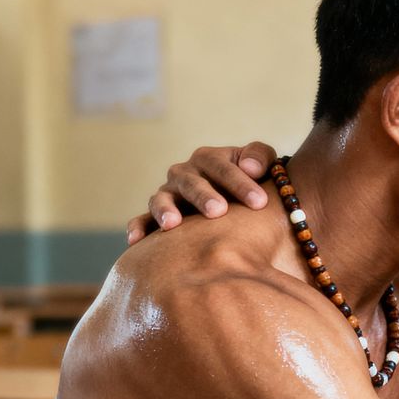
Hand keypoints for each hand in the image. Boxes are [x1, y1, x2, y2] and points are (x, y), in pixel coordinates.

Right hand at [125, 142, 280, 244]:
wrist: (237, 198)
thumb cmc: (253, 180)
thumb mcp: (262, 164)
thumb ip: (260, 157)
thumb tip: (252, 167)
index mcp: (209, 159)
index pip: (221, 167)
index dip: (240, 183)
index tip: (259, 202)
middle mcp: (184, 174)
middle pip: (191, 182)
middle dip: (204, 196)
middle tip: (218, 211)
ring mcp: (168, 194)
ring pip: (161, 199)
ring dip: (165, 210)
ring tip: (173, 224)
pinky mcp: (158, 216)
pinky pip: (143, 220)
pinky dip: (138, 228)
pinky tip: (136, 242)